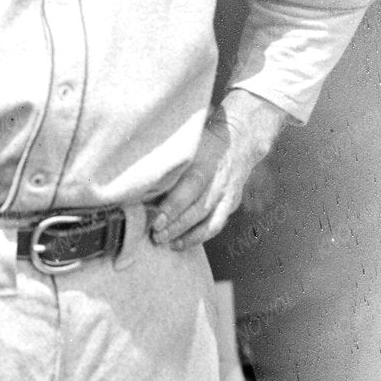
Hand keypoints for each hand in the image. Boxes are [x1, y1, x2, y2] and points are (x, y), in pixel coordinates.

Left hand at [149, 90, 291, 251]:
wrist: (241, 137)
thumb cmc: (204, 138)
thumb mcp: (189, 139)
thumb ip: (170, 156)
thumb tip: (139, 173)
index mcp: (207, 161)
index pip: (191, 186)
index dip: (174, 205)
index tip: (156, 219)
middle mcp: (220, 180)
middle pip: (199, 208)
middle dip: (177, 225)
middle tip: (156, 236)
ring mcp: (228, 194)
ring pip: (210, 221)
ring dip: (187, 235)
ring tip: (166, 243)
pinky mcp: (231, 203)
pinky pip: (216, 225)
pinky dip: (199, 237)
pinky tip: (180, 243)